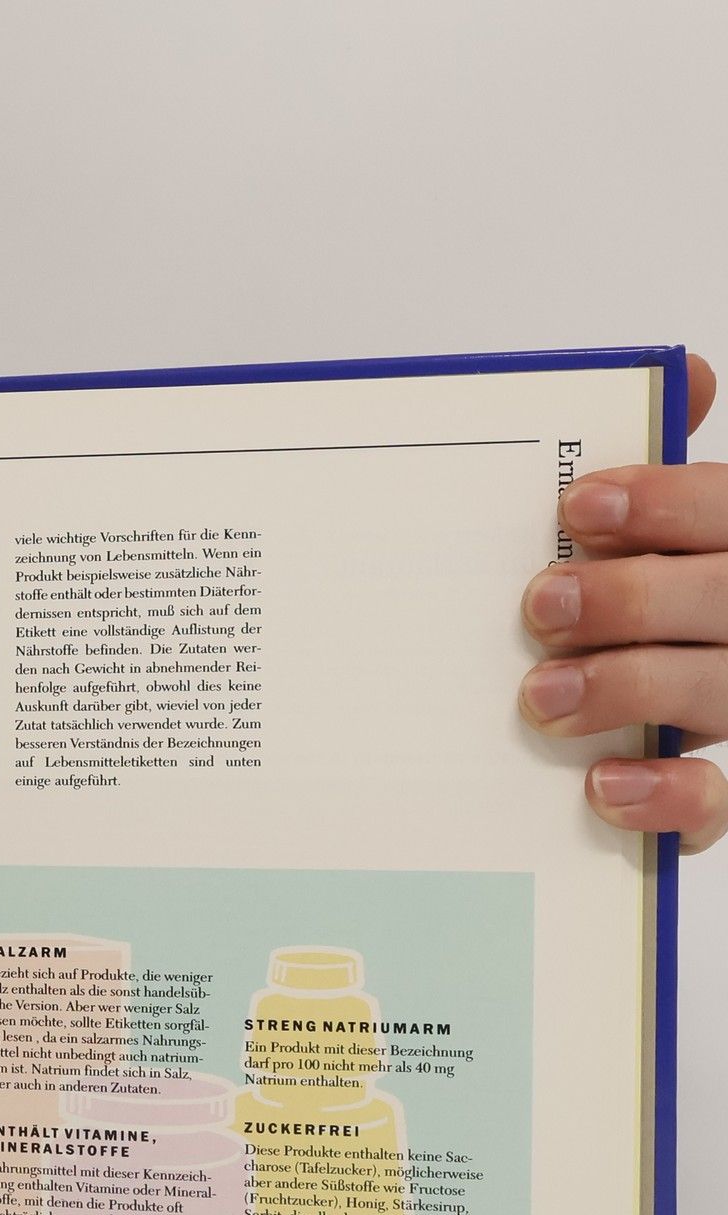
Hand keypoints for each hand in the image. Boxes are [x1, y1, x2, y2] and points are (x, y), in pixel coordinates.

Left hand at [519, 352, 727, 850]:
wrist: (612, 698)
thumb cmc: (630, 607)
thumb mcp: (639, 534)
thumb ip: (657, 471)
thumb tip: (688, 375)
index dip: (669, 503)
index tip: (579, 506)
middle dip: (637, 598)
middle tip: (541, 604)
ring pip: (725, 693)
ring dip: (633, 688)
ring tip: (542, 696)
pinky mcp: (715, 792)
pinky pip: (718, 803)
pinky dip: (666, 794)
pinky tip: (603, 783)